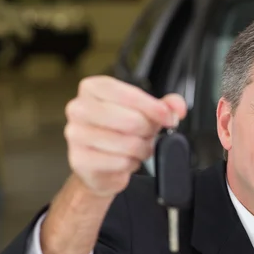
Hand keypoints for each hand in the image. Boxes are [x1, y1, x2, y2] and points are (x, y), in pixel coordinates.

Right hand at [64, 76, 186, 196]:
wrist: (98, 165)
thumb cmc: (119, 132)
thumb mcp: (144, 113)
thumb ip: (165, 105)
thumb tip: (178, 107)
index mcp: (94, 88)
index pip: (130, 94)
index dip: (155, 108)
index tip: (168, 118)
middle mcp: (79, 108)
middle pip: (131, 120)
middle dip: (148, 131)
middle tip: (148, 135)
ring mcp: (76, 135)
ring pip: (128, 143)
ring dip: (141, 149)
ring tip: (137, 147)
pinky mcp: (80, 160)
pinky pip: (120, 162)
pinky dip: (130, 164)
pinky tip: (125, 160)